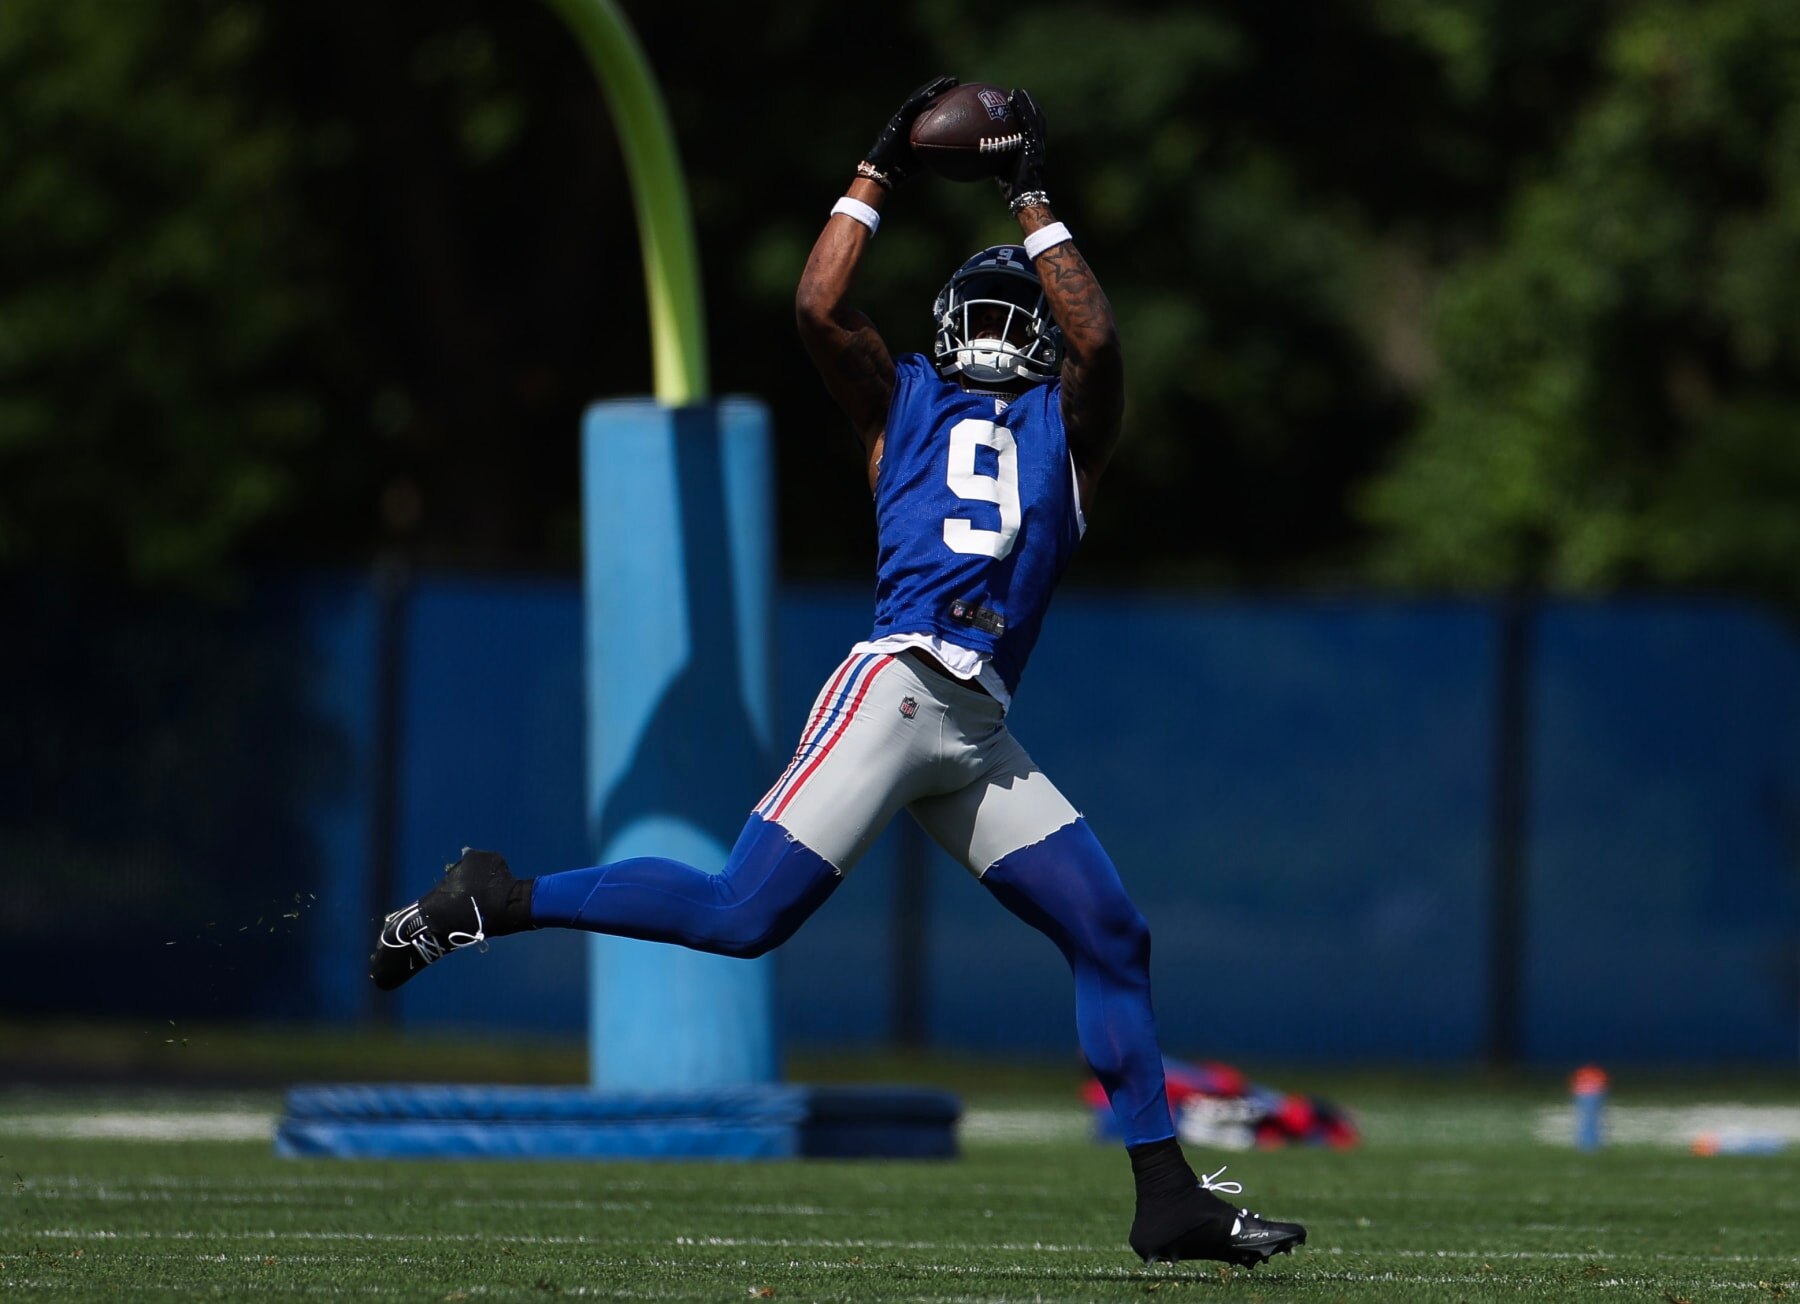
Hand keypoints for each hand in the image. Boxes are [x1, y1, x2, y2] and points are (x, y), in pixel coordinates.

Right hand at [860, 75, 957, 187]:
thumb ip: (935, 151)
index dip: (940, 97)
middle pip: (924, 98)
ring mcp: (901, 118)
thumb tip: (954, 153)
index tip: (956, 90)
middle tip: (955, 80)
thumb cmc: (901, 170)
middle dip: (939, 88)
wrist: (883, 172)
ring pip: (918, 98)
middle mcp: (907, 118)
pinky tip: (934, 91)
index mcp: (912, 125)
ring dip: (932, 88)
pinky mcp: (897, 120)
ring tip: (947, 80)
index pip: (928, 107)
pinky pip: (911, 106)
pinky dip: (922, 98)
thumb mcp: (923, 158)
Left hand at [997, 88, 1048, 211]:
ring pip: (1034, 118)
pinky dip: (1022, 112)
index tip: (1019, 105)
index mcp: (1032, 149)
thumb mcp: (1003, 168)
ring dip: (1026, 104)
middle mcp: (1037, 144)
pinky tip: (1013, 102)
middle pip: (1036, 119)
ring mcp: (1036, 144)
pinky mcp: (1033, 145)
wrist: (1023, 195)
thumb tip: (981, 152)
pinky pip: (1027, 124)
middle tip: (1020, 92)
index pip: (1032, 129)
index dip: (1028, 115)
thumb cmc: (1011, 186)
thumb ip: (997, 157)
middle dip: (1029, 105)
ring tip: (1018, 92)